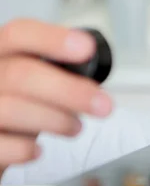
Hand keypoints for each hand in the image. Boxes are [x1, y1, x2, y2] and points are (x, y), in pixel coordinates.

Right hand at [0, 19, 113, 167]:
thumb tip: (93, 79)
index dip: (53, 39)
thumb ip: (54, 72)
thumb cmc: (16, 106)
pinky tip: (37, 150)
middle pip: (21, 74)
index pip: (19, 34)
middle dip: (70, 90)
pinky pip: (0, 146)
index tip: (86, 48)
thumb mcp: (32, 81)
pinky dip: (25, 149)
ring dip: (56, 120)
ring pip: (12, 109)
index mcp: (0, 53)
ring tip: (75, 127)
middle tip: (103, 105)